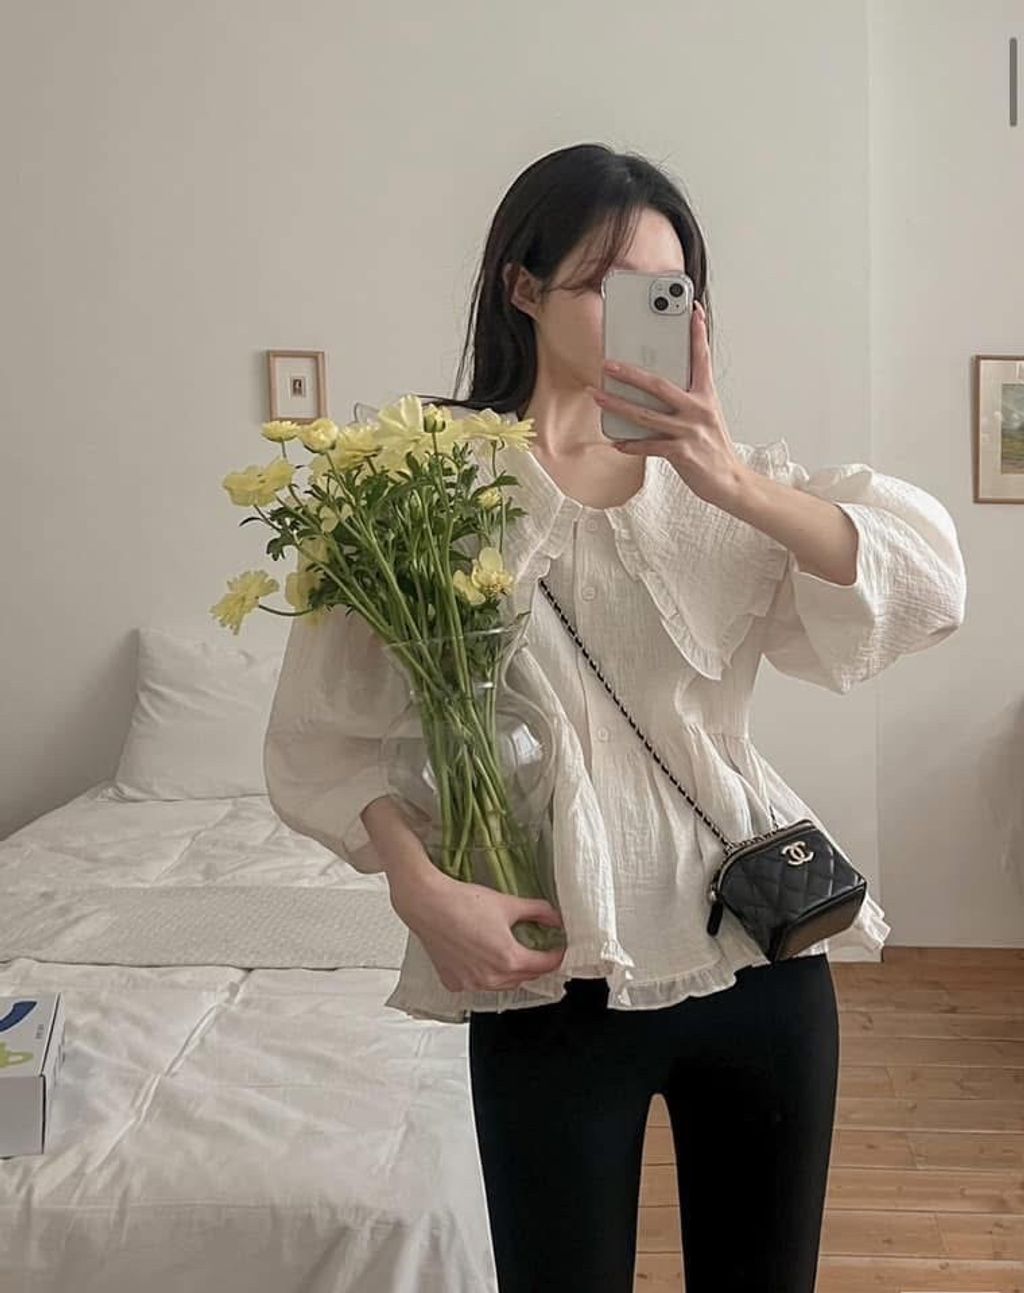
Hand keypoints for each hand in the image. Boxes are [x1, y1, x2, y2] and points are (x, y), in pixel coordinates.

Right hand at [389, 865, 566, 992]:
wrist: (427, 904)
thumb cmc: (462, 903)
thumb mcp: (508, 903)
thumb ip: (538, 912)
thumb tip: (555, 918)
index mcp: (509, 960)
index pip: (545, 965)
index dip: (556, 956)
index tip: (559, 949)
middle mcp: (491, 978)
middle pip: (524, 977)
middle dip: (534, 963)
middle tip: (537, 948)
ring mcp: (471, 983)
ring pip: (502, 984)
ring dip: (510, 972)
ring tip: (510, 952)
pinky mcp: (454, 982)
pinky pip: (477, 984)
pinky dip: (485, 975)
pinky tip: (482, 957)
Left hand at [585, 300, 750, 511]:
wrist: (730, 481)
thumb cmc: (714, 448)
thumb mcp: (706, 418)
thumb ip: (686, 402)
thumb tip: (654, 393)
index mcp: (706, 397)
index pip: (702, 358)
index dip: (698, 334)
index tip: (694, 311)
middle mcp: (698, 410)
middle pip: (659, 385)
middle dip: (630, 374)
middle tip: (608, 364)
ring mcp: (690, 431)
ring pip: (646, 415)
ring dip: (618, 406)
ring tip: (599, 397)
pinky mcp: (682, 453)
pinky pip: (649, 445)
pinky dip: (631, 444)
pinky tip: (616, 441)